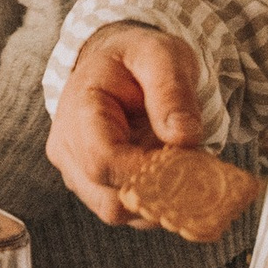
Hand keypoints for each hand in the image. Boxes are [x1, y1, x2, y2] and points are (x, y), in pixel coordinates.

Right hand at [46, 24, 210, 225]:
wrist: (114, 62)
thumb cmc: (135, 57)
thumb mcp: (160, 55)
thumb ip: (171, 91)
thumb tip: (184, 137)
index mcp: (79, 111)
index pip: (103, 161)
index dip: (147, 174)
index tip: (189, 167)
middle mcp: (68, 150)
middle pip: (110, 200)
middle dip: (160, 194)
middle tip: (199, 172)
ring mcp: (78, 174)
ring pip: (119, 212)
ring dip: (159, 201)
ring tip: (186, 168)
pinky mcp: (95, 188)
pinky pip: (127, 210)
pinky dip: (156, 203)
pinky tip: (176, 177)